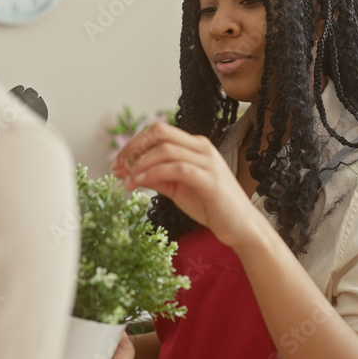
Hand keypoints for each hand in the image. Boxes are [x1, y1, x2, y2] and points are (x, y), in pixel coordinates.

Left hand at [111, 122, 266, 249]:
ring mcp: (207, 162)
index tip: (117, 162)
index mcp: (195, 146)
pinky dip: (154, 173)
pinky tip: (140, 183)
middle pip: (160, 132)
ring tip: (127, 180)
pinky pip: (177, 169)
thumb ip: (156, 177)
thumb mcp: (176, 189)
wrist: (240, 226)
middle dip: (134, 147)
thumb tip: (129, 171)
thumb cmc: (210, 206)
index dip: (134, 143)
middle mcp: (202, 148)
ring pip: (166, 150)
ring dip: (140, 163)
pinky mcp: (209, 180)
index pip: (159, 131)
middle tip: (118, 166)